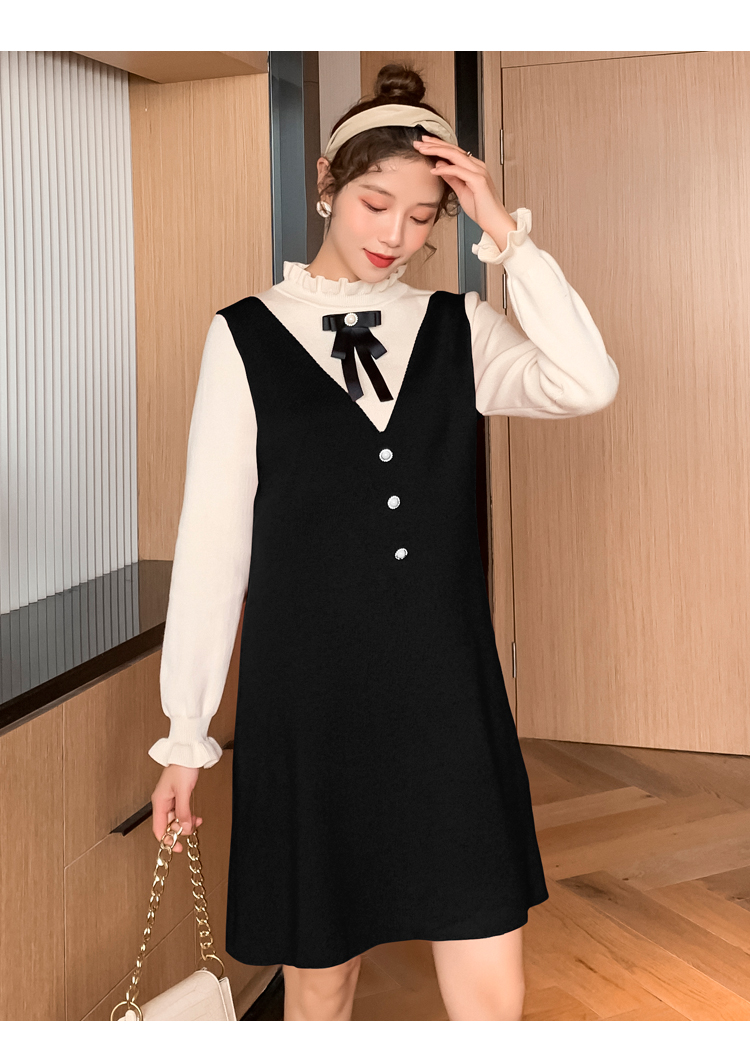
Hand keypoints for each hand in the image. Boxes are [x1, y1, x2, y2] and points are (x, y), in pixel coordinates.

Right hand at [151, 763, 202, 853]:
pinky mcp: (177, 795)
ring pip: (175, 819)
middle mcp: (162, 802)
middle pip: (167, 825)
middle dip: (179, 830)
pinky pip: (180, 811)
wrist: (187, 753)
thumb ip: (184, 811)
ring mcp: (169, 799)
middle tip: (191, 831)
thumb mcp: (183, 791)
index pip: (158, 828)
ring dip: (186, 822)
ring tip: (196, 822)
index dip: (167, 840)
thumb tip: (184, 827)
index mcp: (159, 801)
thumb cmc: (182, 767)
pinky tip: (196, 817)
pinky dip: (188, 815)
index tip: (176, 847)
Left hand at [413, 135, 516, 249]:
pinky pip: (458, 171)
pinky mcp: (478, 181)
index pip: (453, 152)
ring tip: (423, 150)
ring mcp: (479, 172)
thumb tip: (440, 167)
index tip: (424, 144)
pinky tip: (434, 170)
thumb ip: (452, 178)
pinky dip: (445, 169)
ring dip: (437, 151)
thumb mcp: (461, 191)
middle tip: (419, 142)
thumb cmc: (482, 210)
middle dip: (434, 144)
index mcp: (474, 167)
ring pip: (455, 156)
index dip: (438, 146)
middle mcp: (477, 166)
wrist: (495, 222)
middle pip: (453, 150)